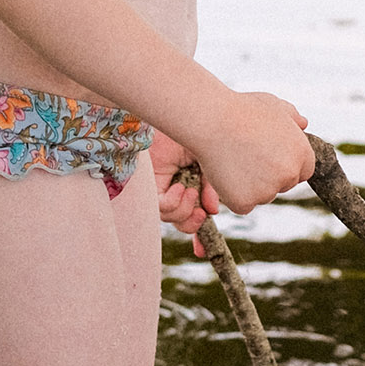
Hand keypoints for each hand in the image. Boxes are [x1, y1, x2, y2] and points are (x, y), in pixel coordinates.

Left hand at [151, 130, 219, 251]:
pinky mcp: (151, 187)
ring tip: (190, 191)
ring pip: (175, 218)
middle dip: (194, 224)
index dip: (200, 237)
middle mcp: (178, 187)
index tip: (203, 253)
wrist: (179, 112)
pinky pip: (164, 209)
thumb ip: (213, 186)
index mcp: (195, 181)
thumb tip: (212, 211)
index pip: (198, 214)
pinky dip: (175, 203)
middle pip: (185, 222)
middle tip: (202, 213)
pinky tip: (180, 188)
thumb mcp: (212, 161)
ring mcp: (163, 188)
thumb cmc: (197, 130)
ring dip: (187, 209)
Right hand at [192, 92, 313, 216]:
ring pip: (262, 196)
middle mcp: (289, 174)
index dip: (284, 164)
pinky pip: (242, 205)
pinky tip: (225, 172)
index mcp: (302, 153)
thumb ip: (292, 117)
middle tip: (246, 156)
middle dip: (269, 177)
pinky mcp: (245, 202)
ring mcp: (267, 191)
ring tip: (233, 159)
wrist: (212, 120)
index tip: (267, 156)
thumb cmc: (239, 108)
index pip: (303, 171)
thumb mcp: (272, 105)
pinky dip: (233, 194)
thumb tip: (303, 124)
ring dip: (250, 186)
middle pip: (283, 186)